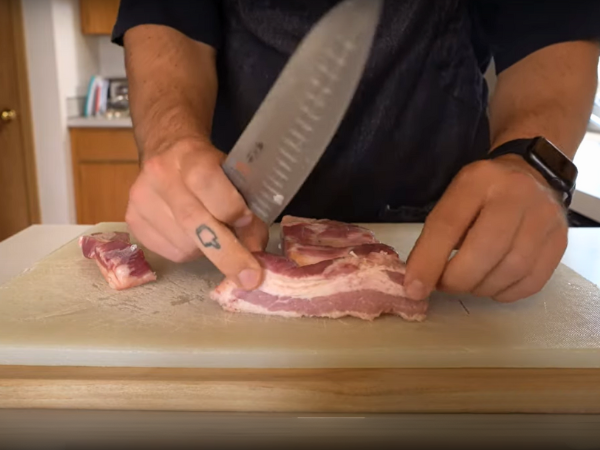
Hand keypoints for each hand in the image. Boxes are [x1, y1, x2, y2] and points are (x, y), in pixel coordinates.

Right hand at [125, 138, 268, 289]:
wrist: (167, 150)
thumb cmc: (209, 167)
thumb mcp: (234, 177)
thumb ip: (247, 211)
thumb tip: (255, 251)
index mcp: (189, 155)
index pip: (207, 182)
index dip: (230, 207)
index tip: (248, 222)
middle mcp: (160, 174)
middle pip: (193, 221)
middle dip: (227, 253)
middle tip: (249, 276)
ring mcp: (141, 197)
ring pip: (183, 244)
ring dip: (207, 250)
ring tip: (212, 234)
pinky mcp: (132, 219)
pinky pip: (169, 252)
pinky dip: (189, 252)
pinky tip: (192, 236)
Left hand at [404, 154, 567, 302]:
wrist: (530, 175)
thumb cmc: (483, 194)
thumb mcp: (454, 200)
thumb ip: (435, 237)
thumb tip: (417, 283)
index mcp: (478, 180)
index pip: (448, 224)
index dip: (428, 261)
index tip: (414, 289)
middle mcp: (516, 194)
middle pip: (485, 250)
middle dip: (458, 279)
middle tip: (445, 285)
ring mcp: (544, 216)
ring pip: (511, 269)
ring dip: (481, 287)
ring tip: (469, 282)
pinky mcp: (561, 240)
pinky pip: (532, 281)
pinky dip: (506, 292)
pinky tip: (492, 285)